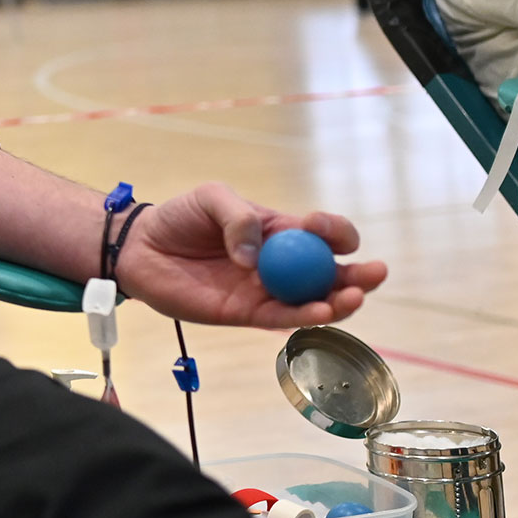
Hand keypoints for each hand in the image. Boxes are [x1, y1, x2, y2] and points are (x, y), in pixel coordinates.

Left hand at [113, 183, 386, 328]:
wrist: (143, 248)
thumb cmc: (180, 218)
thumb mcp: (210, 198)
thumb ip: (237, 218)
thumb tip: (255, 256)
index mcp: (280, 230)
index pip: (321, 233)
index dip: (333, 230)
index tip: (321, 227)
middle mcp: (281, 263)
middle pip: (331, 272)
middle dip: (358, 273)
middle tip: (374, 272)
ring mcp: (267, 290)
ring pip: (315, 301)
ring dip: (340, 301)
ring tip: (354, 296)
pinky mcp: (247, 314)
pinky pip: (283, 319)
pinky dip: (304, 317)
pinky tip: (321, 312)